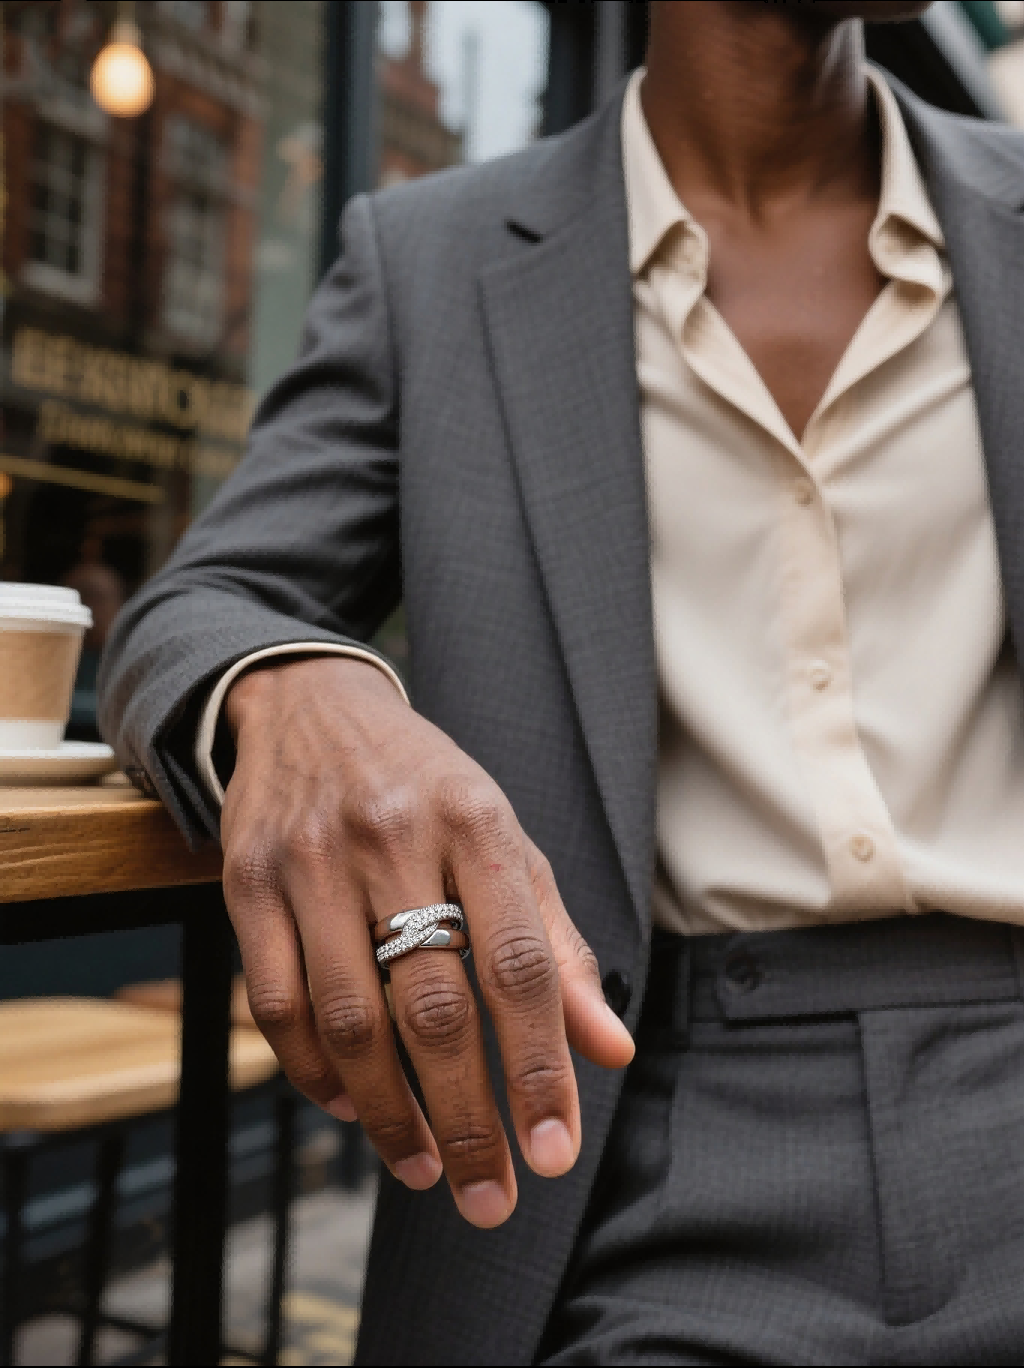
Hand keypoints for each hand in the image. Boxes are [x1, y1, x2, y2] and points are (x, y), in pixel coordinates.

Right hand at [220, 655, 633, 1227]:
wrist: (310, 709)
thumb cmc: (428, 788)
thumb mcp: (506, 842)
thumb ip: (558, 945)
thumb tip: (612, 1050)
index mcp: (477, 822)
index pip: (519, 965)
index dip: (541, 1068)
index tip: (553, 1152)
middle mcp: (394, 836)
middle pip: (433, 1007)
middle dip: (467, 1117)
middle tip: (490, 1195)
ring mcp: (312, 858)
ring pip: (349, 1018)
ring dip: (388, 1113)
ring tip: (423, 1168)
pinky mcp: (246, 880)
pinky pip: (275, 1003)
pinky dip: (313, 1073)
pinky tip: (350, 1106)